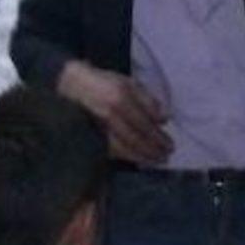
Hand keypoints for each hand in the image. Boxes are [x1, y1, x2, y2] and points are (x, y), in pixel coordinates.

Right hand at [57, 61, 172, 164]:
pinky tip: (139, 159)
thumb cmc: (105, 83)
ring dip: (142, 157)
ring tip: (157, 160)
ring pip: (123, 148)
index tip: (170, 145)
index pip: (144, 124)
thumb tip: (165, 119)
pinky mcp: (90, 136)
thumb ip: (148, 100)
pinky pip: (111, 150)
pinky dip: (127, 156)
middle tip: (167, 155)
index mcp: (120, 98)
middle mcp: (109, 115)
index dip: (158, 137)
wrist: (74, 86)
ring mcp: (98, 126)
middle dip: (153, 150)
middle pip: (135, 138)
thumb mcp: (129, 83)